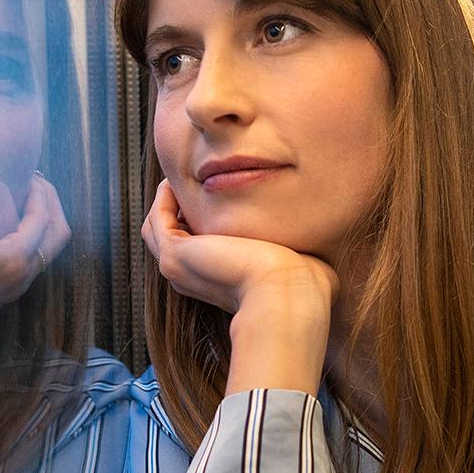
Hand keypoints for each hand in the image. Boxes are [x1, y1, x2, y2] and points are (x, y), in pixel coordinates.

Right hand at [141, 181, 334, 394]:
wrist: (288, 296)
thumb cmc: (303, 287)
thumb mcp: (295, 262)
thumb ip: (295, 253)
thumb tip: (317, 248)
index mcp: (217, 282)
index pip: (194, 248)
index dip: (199, 220)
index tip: (213, 193)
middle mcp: (192, 278)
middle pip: (167, 238)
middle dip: (176, 207)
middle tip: (190, 179)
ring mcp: (180, 269)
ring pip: (156, 229)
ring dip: (166, 201)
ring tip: (182, 176)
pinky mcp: (176, 255)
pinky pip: (158, 219)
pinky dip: (164, 198)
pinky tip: (181, 179)